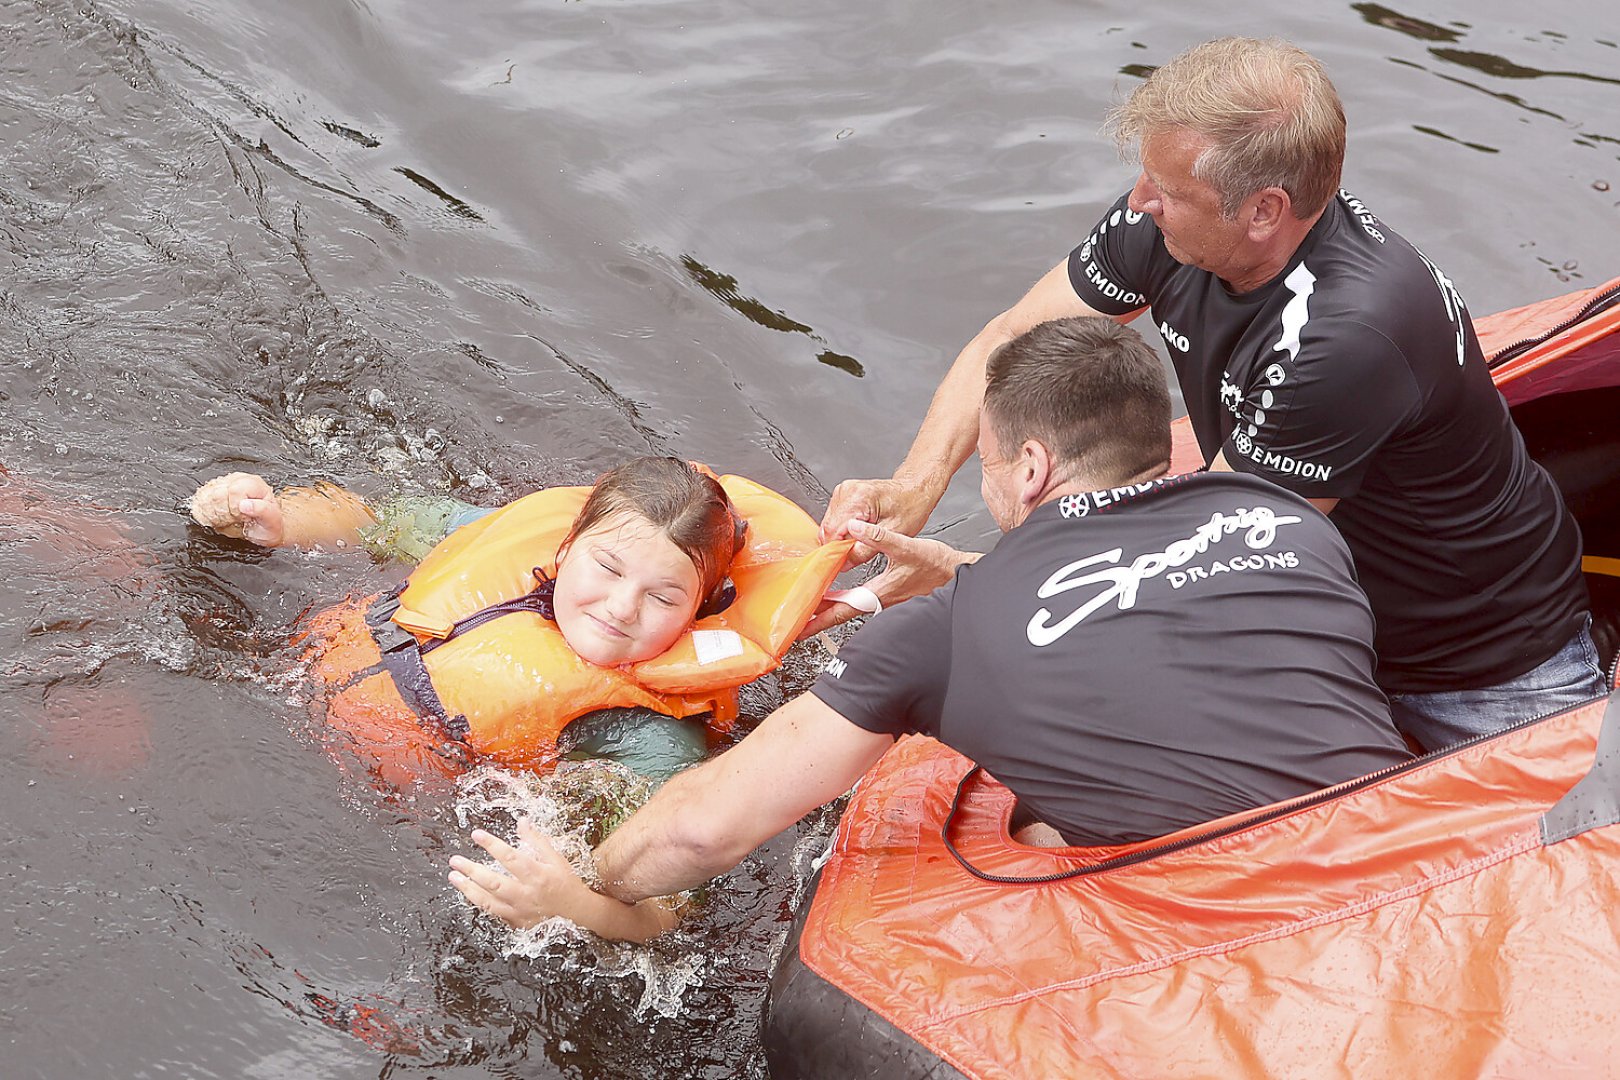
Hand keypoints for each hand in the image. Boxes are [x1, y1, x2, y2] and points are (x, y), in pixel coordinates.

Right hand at [188, 472, 286, 546]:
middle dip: (223, 513)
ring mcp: (224, 483)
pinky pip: (200, 500)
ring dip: (214, 514)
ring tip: (228, 519)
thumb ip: (262, 510)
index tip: (242, 517)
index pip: (234, 491)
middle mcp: (238, 480)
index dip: (235, 508)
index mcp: (254, 484)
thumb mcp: (272, 520)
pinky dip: (206, 513)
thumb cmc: (269, 524)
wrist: (265, 526)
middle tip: (235, 520)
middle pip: (216, 495)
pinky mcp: (213, 489)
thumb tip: (245, 505)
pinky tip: (218, 517)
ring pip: (205, 497)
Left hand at [448, 819, 596, 929]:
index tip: (477, 835)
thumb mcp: (556, 858)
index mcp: (538, 874)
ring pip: (488, 900)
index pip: (510, 857)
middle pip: (494, 881)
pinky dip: (478, 901)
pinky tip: (468, 891)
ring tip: (454, 876)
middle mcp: (527, 893)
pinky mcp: (515, 921)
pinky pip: (492, 912)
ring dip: (468, 888)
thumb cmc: (565, 881)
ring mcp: (519, 910)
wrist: (575, 911)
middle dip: (472, 870)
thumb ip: (537, 840)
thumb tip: (522, 822)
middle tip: (455, 860)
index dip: (492, 844)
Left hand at [797, 519, 975, 636]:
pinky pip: (861, 602)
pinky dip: (845, 601)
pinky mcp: (891, 594)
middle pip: (844, 613)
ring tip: (811, 609)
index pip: (844, 609)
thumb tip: (853, 528)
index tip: (803, 626)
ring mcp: (887, 599)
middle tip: (798, 624)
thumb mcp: (906, 545)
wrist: (956, 571)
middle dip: (820, 619)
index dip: (822, 618)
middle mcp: (882, 600)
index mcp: (881, 591)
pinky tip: (838, 596)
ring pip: (852, 608)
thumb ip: (878, 536)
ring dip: (832, 609)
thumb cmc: (936, 564)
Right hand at [818, 477, 936, 564]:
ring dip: (841, 538)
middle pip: (828, 528)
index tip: (843, 563)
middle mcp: (847, 491)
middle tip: (857, 553)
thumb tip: (843, 564)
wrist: (915, 490)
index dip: (836, 551)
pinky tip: (859, 531)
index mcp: (858, 498)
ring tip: (862, 540)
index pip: (832, 532)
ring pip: (829, 524)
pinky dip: (843, 530)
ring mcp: (843, 491)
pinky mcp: (843, 495)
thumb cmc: (909, 507)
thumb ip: (863, 551)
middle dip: (839, 545)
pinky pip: (834, 518)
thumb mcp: (892, 535)